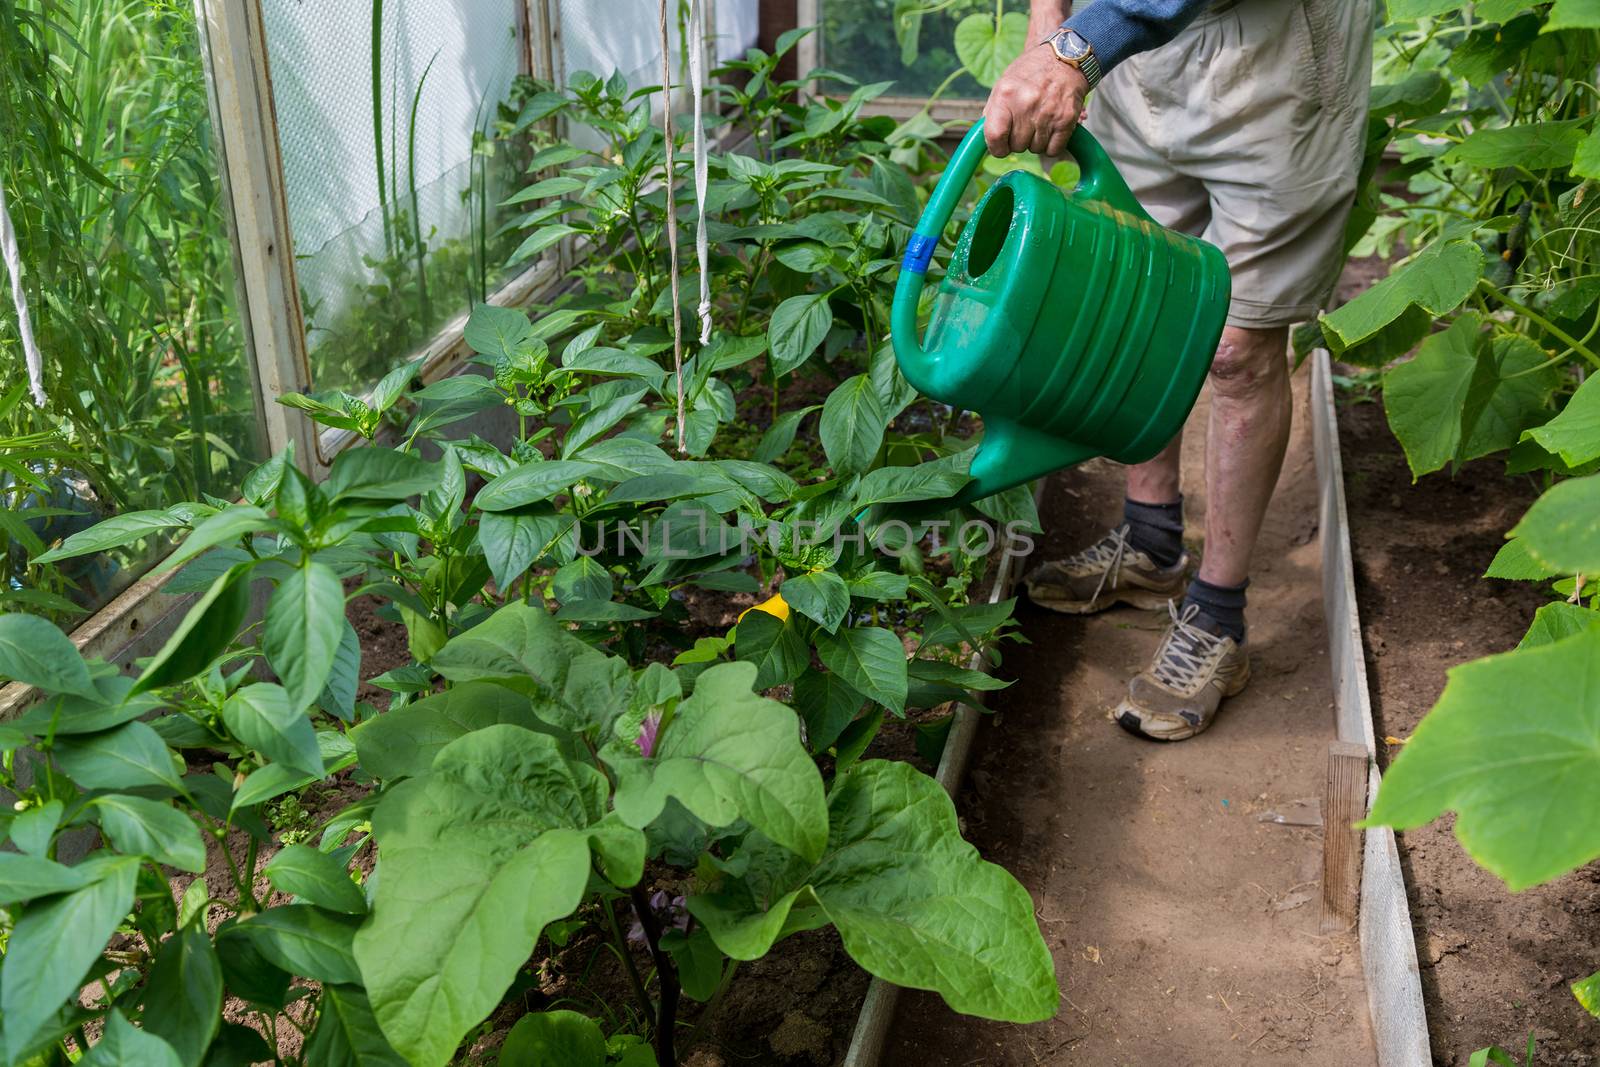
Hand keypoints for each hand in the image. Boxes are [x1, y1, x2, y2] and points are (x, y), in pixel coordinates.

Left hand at [983, 42, 1088, 158]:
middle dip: (1019, 140)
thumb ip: (993, 111)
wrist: (1064, 57)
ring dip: (1036, 141)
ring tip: (1039, 120)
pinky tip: (1051, 128)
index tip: (1000, 147)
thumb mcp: (1004, 84)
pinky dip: (1052, 145)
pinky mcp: (1067, 119)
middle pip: (1016, 146)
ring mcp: (1048, 112)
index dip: (996, 148)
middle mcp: (1026, 104)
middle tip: (1025, 123)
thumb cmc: (1031, 72)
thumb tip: (987, 140)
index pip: (995, 136)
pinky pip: (1054, 150)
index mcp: (1006, 94)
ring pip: (1036, 149)